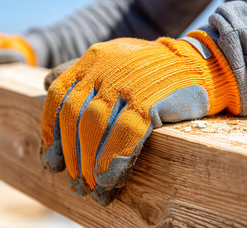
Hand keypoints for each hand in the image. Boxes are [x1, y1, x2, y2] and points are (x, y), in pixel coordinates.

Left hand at [40, 31, 240, 204]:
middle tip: (74, 181)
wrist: (200, 64)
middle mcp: (105, 67)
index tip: (50, 157)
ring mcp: (127, 83)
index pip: (57, 94)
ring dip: (89, 163)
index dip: (50, 129)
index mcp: (92, 59)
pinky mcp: (150, 100)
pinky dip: (113, 161)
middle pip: (74, 116)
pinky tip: (109, 182)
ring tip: (90, 188)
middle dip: (70, 153)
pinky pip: (124, 135)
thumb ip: (80, 72)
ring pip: (94, 127)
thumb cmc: (151, 69)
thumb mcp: (112, 59)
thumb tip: (46, 84)